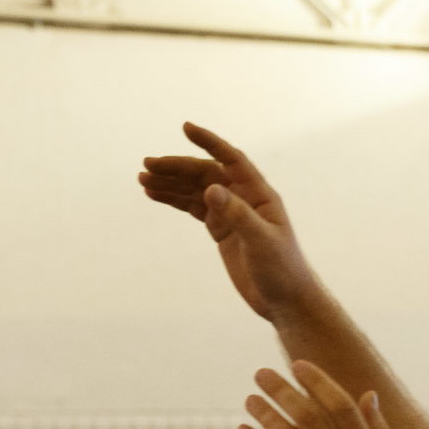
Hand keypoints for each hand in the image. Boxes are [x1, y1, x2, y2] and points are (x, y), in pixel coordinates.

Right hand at [139, 123, 322, 324]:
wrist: (285, 301)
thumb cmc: (282, 269)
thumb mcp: (261, 241)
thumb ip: (237, 214)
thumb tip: (210, 188)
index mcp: (259, 194)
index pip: (231, 159)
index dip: (209, 142)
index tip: (185, 128)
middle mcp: (244, 198)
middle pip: (205, 173)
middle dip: (176, 167)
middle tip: (147, 165)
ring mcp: (231, 213)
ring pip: (195, 189)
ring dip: (170, 182)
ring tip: (142, 180)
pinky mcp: (221, 229)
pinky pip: (193, 207)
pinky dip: (173, 199)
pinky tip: (155, 195)